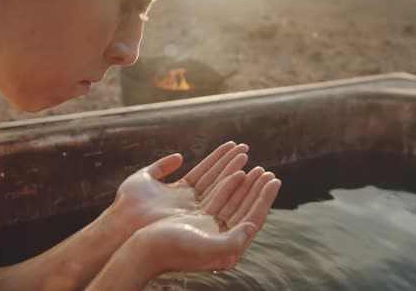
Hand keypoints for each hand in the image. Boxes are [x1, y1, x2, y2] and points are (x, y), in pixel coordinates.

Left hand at [111, 141, 249, 232]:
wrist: (122, 223)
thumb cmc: (128, 203)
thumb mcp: (144, 177)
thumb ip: (162, 166)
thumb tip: (180, 156)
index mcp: (180, 192)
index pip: (205, 172)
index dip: (219, 158)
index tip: (234, 145)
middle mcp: (190, 202)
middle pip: (216, 179)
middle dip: (231, 163)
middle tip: (246, 149)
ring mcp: (194, 210)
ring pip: (219, 188)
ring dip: (234, 172)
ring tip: (248, 157)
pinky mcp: (196, 219)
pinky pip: (216, 201)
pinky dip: (229, 187)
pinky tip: (241, 173)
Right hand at [130, 168, 280, 273]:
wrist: (141, 249)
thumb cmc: (171, 250)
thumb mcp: (204, 248)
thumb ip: (231, 241)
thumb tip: (252, 226)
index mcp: (224, 244)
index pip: (251, 217)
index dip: (264, 198)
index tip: (274, 180)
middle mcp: (218, 235)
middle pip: (243, 207)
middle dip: (256, 188)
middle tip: (268, 171)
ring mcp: (206, 224)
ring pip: (230, 198)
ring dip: (243, 182)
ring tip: (255, 165)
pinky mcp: (194, 216)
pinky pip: (215, 194)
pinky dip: (226, 182)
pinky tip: (236, 171)